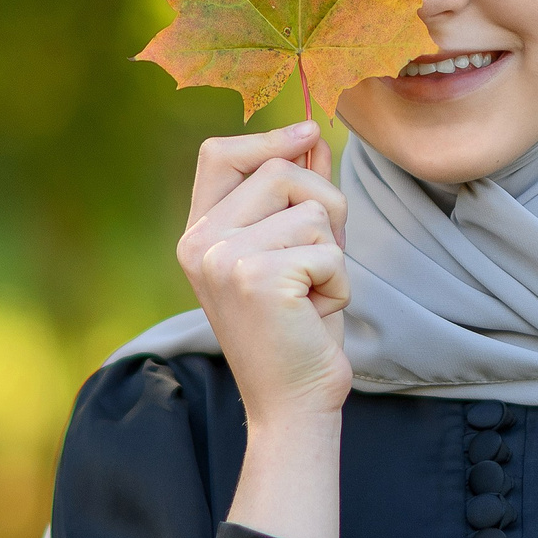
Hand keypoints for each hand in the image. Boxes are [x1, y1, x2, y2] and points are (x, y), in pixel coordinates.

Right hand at [178, 121, 350, 537]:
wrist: (293, 403)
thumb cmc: (298, 327)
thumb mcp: (295, 250)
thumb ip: (298, 194)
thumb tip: (312, 134)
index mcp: (197, 234)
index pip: (219, 154)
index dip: (268, 139)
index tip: (309, 134)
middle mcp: (200, 243)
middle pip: (280, 171)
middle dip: (325, 206)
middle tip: (321, 260)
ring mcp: (224, 258)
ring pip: (313, 210)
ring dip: (334, 252)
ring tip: (314, 293)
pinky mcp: (259, 277)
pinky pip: (329, 250)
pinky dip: (340, 282)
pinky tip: (316, 312)